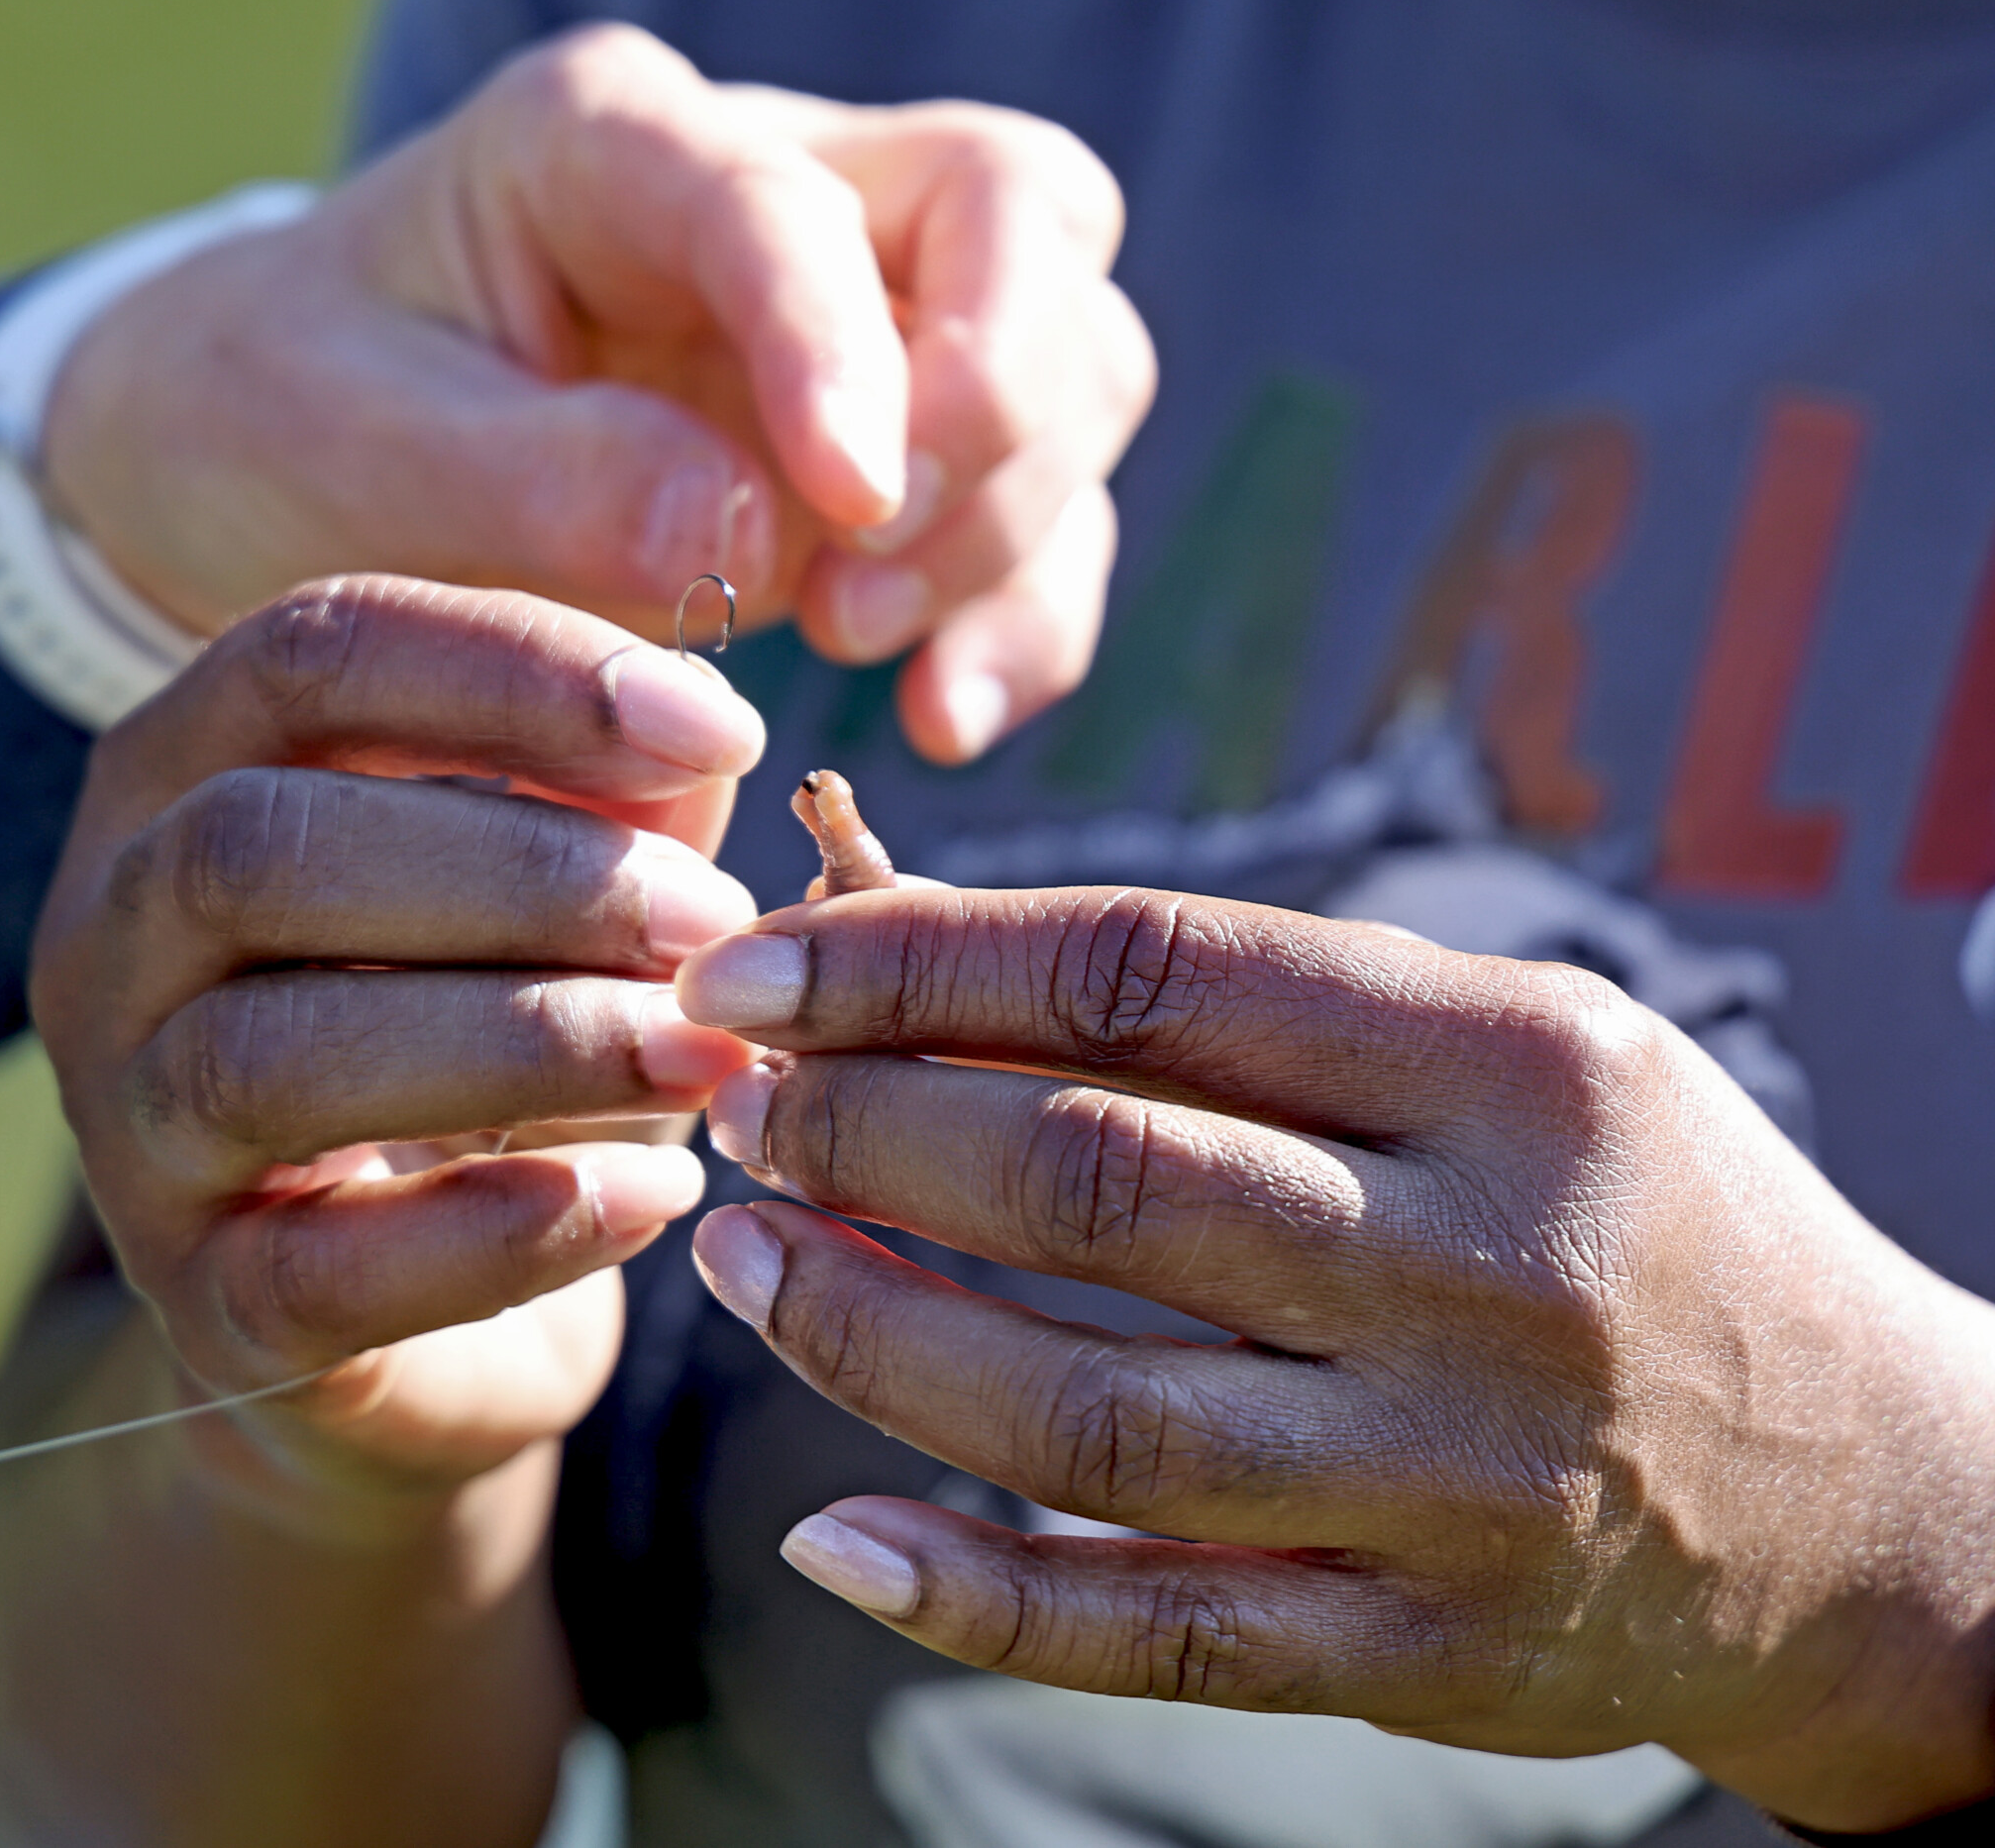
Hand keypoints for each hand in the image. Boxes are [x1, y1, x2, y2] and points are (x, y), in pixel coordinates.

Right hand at [28, 575, 763, 1502]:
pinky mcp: (202, 1304)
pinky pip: (320, 1270)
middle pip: (258, 845)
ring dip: (521, 1040)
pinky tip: (657, 1195)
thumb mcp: (552, 892)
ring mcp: (129, 1128)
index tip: (725, 730)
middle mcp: (113, 934)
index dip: (521, 668)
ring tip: (701, 1054)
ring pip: (267, 1054)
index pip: (313, 653)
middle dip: (521, 873)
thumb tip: (707, 736)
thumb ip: (611, 797)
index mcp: (184, 771)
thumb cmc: (491, 1044)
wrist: (414, 1324)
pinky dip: (503, 1230)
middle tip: (713, 925)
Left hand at [41, 22, 1151, 763]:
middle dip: (994, 404)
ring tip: (889, 670)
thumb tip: (761, 539)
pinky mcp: (881, 453)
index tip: (847, 509)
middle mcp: (768, 194)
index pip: (792, 201)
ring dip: (1018, 523)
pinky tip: (942, 721)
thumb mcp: (352, 453)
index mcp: (606, 142)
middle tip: (863, 585)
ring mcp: (848, 321)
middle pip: (1017, 219)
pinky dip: (1020, 616)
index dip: (846, 348)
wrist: (259, 467)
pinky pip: (1031, 511)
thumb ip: (542, 483)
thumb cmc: (282, 423)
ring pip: (1070, 358)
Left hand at [672, 887, 1994, 1831]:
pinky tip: (829, 1532)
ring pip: (1089, 1412)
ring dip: (865, 1329)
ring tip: (740, 1257)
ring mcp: (1455, 1483)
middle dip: (864, 1129)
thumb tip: (916, 951)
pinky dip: (969, 1590)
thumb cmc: (1630, 1215)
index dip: (912, 962)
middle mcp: (1487, 1273)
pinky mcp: (1424, 1656)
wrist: (1874, 1499)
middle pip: (1094, 1182)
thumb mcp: (1501, 1055)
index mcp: (1512, 1070)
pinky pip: (1154, 1633)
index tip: (754, 965)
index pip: (1145, 977)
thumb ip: (1239, 1012)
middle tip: (734, 1102)